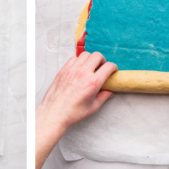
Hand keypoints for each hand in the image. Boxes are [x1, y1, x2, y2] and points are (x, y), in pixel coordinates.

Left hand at [34, 52, 117, 168]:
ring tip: (90, 67)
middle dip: (103, 60)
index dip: (113, 67)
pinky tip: (79, 68)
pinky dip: (79, 61)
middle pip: (97, 56)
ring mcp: (71, 70)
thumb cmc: (73, 113)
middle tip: (102, 67)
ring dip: (90, 59)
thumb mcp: (93, 107)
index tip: (113, 70)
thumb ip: (104, 96)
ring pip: (85, 55)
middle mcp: (82, 73)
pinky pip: (73, 58)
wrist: (54, 114)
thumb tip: (110, 91)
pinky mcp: (63, 71)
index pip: (108, 67)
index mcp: (93, 83)